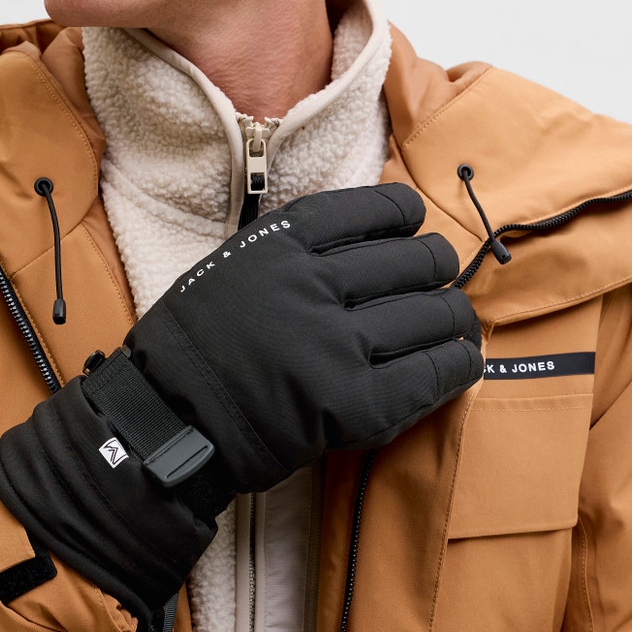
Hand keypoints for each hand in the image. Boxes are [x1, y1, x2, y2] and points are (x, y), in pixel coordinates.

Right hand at [127, 183, 482, 494]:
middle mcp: (312, 286)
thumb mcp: (232, 265)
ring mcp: (335, 347)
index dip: (405, 213)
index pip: (371, 209)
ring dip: (454, 318)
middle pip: (414, 261)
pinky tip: (463, 362)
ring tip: (455, 324)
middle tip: (439, 281)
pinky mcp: (353, 405)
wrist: (168, 421)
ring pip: (433, 315)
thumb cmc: (197, 346)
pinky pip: (431, 374)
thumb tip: (370, 233)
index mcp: (281, 244)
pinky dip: (458, 365)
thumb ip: (292, 248)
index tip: (414, 224)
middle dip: (437, 267)